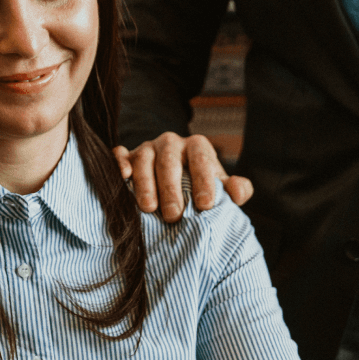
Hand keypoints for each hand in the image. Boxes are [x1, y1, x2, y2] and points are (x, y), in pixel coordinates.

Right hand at [113, 132, 253, 222]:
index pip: (201, 160)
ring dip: (145, 184)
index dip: (204, 182)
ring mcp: (147, 147)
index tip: (206, 205)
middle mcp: (171, 143)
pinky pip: (121, 154)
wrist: (175, 178)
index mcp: (197, 147)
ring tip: (148, 208)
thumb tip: (237, 192)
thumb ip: (236, 190)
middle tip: (174, 216)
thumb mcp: (220, 188)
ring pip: (144, 160)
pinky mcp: (128, 155)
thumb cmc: (199, 186)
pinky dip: (121, 163)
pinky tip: (123, 178)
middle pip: (169, 162)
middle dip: (171, 190)